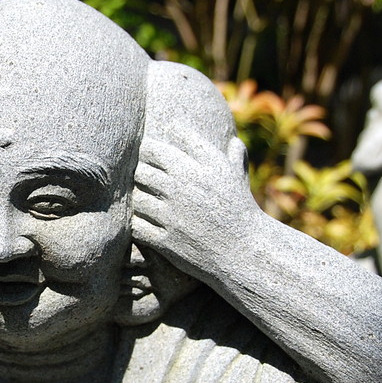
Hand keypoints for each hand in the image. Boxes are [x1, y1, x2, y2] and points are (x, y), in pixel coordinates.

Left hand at [131, 126, 260, 281]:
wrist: (245, 250)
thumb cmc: (237, 208)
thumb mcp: (230, 173)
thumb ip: (212, 150)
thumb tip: (203, 132)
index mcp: (194, 168)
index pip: (151, 148)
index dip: (146, 153)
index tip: (150, 160)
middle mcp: (181, 190)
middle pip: (140, 172)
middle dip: (140, 176)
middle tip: (145, 182)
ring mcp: (172, 217)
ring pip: (136, 200)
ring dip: (138, 202)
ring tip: (146, 204)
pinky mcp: (166, 242)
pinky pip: (137, 227)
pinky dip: (139, 225)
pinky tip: (148, 224)